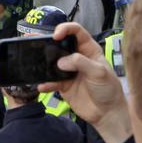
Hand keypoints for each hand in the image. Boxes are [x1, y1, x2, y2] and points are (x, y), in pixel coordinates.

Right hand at [38, 22, 130, 142]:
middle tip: (36, 41)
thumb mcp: (99, 72)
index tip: (56, 35)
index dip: (65, 29)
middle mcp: (76, 57)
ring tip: (32, 60)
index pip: (76, 31)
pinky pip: (50, 81)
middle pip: (60, 44)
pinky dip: (45, 83)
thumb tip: (60, 62)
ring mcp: (68, 70)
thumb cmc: (109, 89)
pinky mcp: (63, 84)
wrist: (107, 113)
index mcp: (88, 49)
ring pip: (52, 61)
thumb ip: (81, 63)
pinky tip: (42, 85)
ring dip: (42, 61)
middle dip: (48, 41)